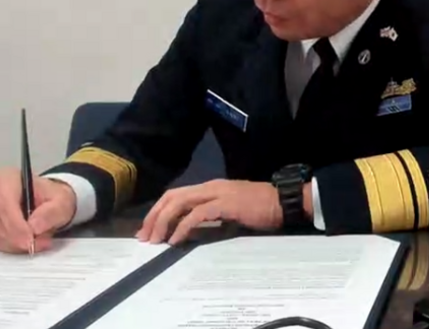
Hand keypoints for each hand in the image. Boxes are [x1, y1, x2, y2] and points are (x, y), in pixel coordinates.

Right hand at [0, 167, 75, 253]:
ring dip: (14, 244)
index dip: (16, 225)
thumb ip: (50, 212)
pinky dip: (9, 246)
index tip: (29, 240)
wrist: (47, 202)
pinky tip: (24, 243)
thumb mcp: (61, 201)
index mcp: (7, 178)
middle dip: (17, 238)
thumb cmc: (51, 197)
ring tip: (37, 242)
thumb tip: (35, 226)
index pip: (4, 204)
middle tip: (37, 244)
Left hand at [136, 179, 286, 245]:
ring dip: (163, 222)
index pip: (176, 194)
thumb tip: (191, 229)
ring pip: (180, 203)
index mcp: (210, 187)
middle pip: (172, 196)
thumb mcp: (230, 209)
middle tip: (145, 237)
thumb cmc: (261, 208)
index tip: (149, 229)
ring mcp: (217, 193)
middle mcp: (210, 186)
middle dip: (154, 216)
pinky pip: (196, 215)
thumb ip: (212, 215)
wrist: (283, 202)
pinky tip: (176, 240)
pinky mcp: (225, 204)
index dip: (159, 210)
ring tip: (156, 240)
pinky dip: (182, 227)